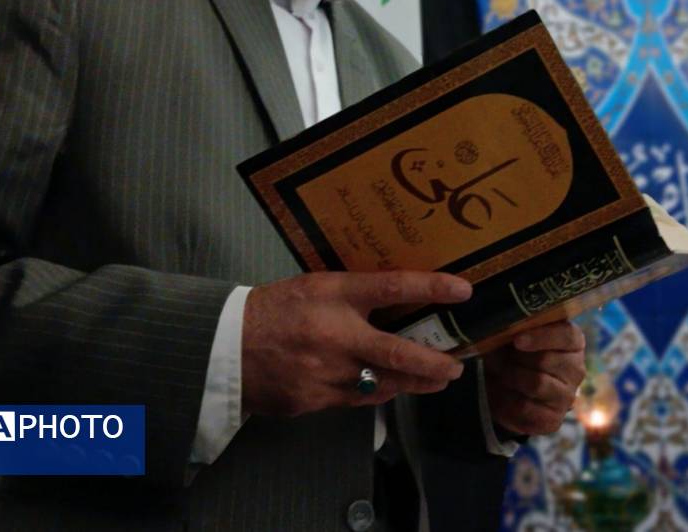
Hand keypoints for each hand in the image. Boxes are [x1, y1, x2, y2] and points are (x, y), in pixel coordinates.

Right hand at [241, 270, 472, 417]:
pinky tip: (389, 387)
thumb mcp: (315, 287)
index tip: (464, 289)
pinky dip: (377, 392)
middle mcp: (335, 334)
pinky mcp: (315, 401)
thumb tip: (400, 299)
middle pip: (398, 353)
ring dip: (413, 383)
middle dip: (434, 363)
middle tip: (456, 366)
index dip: (431, 287)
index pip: (392, 287)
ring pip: (383, 384)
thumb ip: (354, 294)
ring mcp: (325, 373)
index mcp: (334, 295)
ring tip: (434, 379)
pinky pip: (357, 399)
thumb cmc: (275, 309)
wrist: (224, 346)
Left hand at [484, 321, 585, 435]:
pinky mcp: (553, 419)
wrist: (510, 390)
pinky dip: (505, 398)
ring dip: (510, 376)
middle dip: (515, 358)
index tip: (517, 340)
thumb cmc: (516, 354)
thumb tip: (501, 332)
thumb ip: (515, 331)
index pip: (567, 336)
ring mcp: (567, 397)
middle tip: (495, 356)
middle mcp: (576, 370)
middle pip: (545, 360)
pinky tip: (500, 391)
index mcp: (573, 343)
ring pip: (536, 383)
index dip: (541, 337)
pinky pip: (525, 407)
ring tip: (498, 372)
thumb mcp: (516, 337)